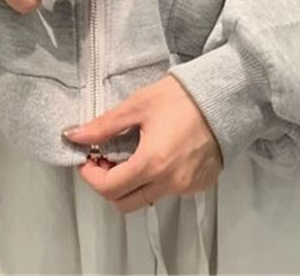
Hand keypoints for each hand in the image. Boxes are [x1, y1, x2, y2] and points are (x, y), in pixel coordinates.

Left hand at [63, 74, 222, 212]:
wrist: (225, 96)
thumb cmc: (181, 97)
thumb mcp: (137, 105)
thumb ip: (103, 125)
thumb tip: (73, 136)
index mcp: (152, 164)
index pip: (108, 188)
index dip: (90, 176)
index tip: (87, 158)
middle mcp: (170, 183)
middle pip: (125, 203)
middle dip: (107, 184)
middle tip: (104, 158)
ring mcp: (188, 187)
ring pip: (147, 198)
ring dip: (131, 183)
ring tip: (129, 154)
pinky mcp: (201, 184)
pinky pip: (170, 191)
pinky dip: (155, 180)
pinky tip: (156, 155)